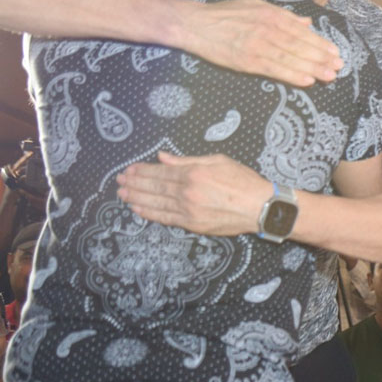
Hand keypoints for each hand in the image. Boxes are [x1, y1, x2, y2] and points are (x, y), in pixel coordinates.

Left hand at [116, 152, 271, 235]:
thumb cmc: (244, 181)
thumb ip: (188, 160)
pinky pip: (166, 218)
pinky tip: (138, 210)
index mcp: (194, 173)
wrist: (261, 207)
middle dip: (135, 184)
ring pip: (156, 203)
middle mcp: (187, 192)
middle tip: (120, 182)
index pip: (161, 172)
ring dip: (137, 199)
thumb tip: (163, 157)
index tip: (129, 170)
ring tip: (123, 195)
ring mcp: (189, 210)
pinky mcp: (193, 224)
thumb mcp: (218, 161)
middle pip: (155, 187)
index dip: (143, 171)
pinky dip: (150, 214)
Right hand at [179, 0, 341, 86]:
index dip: (320, 43)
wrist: (195, 24)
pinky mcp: (247, 61)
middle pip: (301, 46)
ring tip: (330, 76)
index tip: (335, 52)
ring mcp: (258, 45)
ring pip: (291, 58)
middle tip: (339, 67)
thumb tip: (306, 23)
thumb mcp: (256, 6)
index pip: (302, 32)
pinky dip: (292, 75)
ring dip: (313, 68)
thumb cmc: (225, 14)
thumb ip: (283, 15)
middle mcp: (268, 29)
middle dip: (322, 57)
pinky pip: (274, 69)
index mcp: (271, 15)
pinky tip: (307, 81)